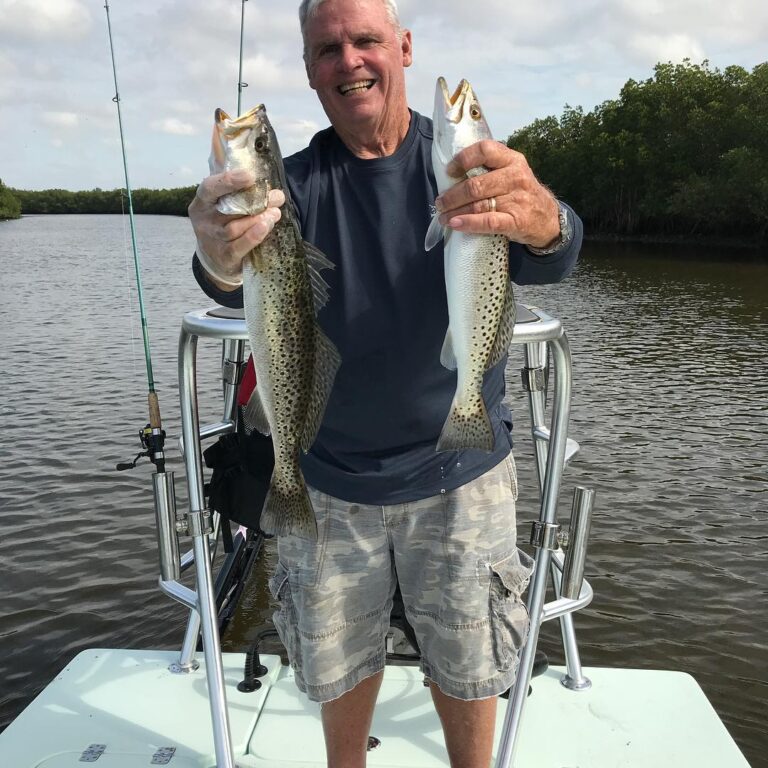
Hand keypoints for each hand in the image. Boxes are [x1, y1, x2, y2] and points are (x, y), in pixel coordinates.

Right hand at [188, 170, 284, 287]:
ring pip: (235, 228)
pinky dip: (254, 236)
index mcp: (202, 202)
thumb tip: (248, 154)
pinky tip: (266, 226)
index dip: (229, 181)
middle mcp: (204, 221)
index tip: (250, 176)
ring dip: (259, 219)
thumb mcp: (221, 203)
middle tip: (277, 196)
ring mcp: (213, 240)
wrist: (215, 260)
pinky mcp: (224, 256)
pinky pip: (240, 246)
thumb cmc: (223, 223)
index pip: (210, 188)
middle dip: (255, 201)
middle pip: (229, 208)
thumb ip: (233, 185)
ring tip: (275, 212)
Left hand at [434, 140, 559, 248]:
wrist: (548, 219)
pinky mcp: (516, 221)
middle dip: (452, 195)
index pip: (485, 150)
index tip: (449, 172)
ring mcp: (517, 200)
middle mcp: (515, 177)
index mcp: (512, 160)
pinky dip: (469, 223)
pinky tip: (455, 224)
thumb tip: (453, 174)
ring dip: (455, 212)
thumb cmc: (521, 194)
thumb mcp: (512, 172)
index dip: (463, 159)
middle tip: (440, 202)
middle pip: (475, 184)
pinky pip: (488, 221)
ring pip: (478, 204)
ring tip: (443, 217)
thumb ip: (489, 169)